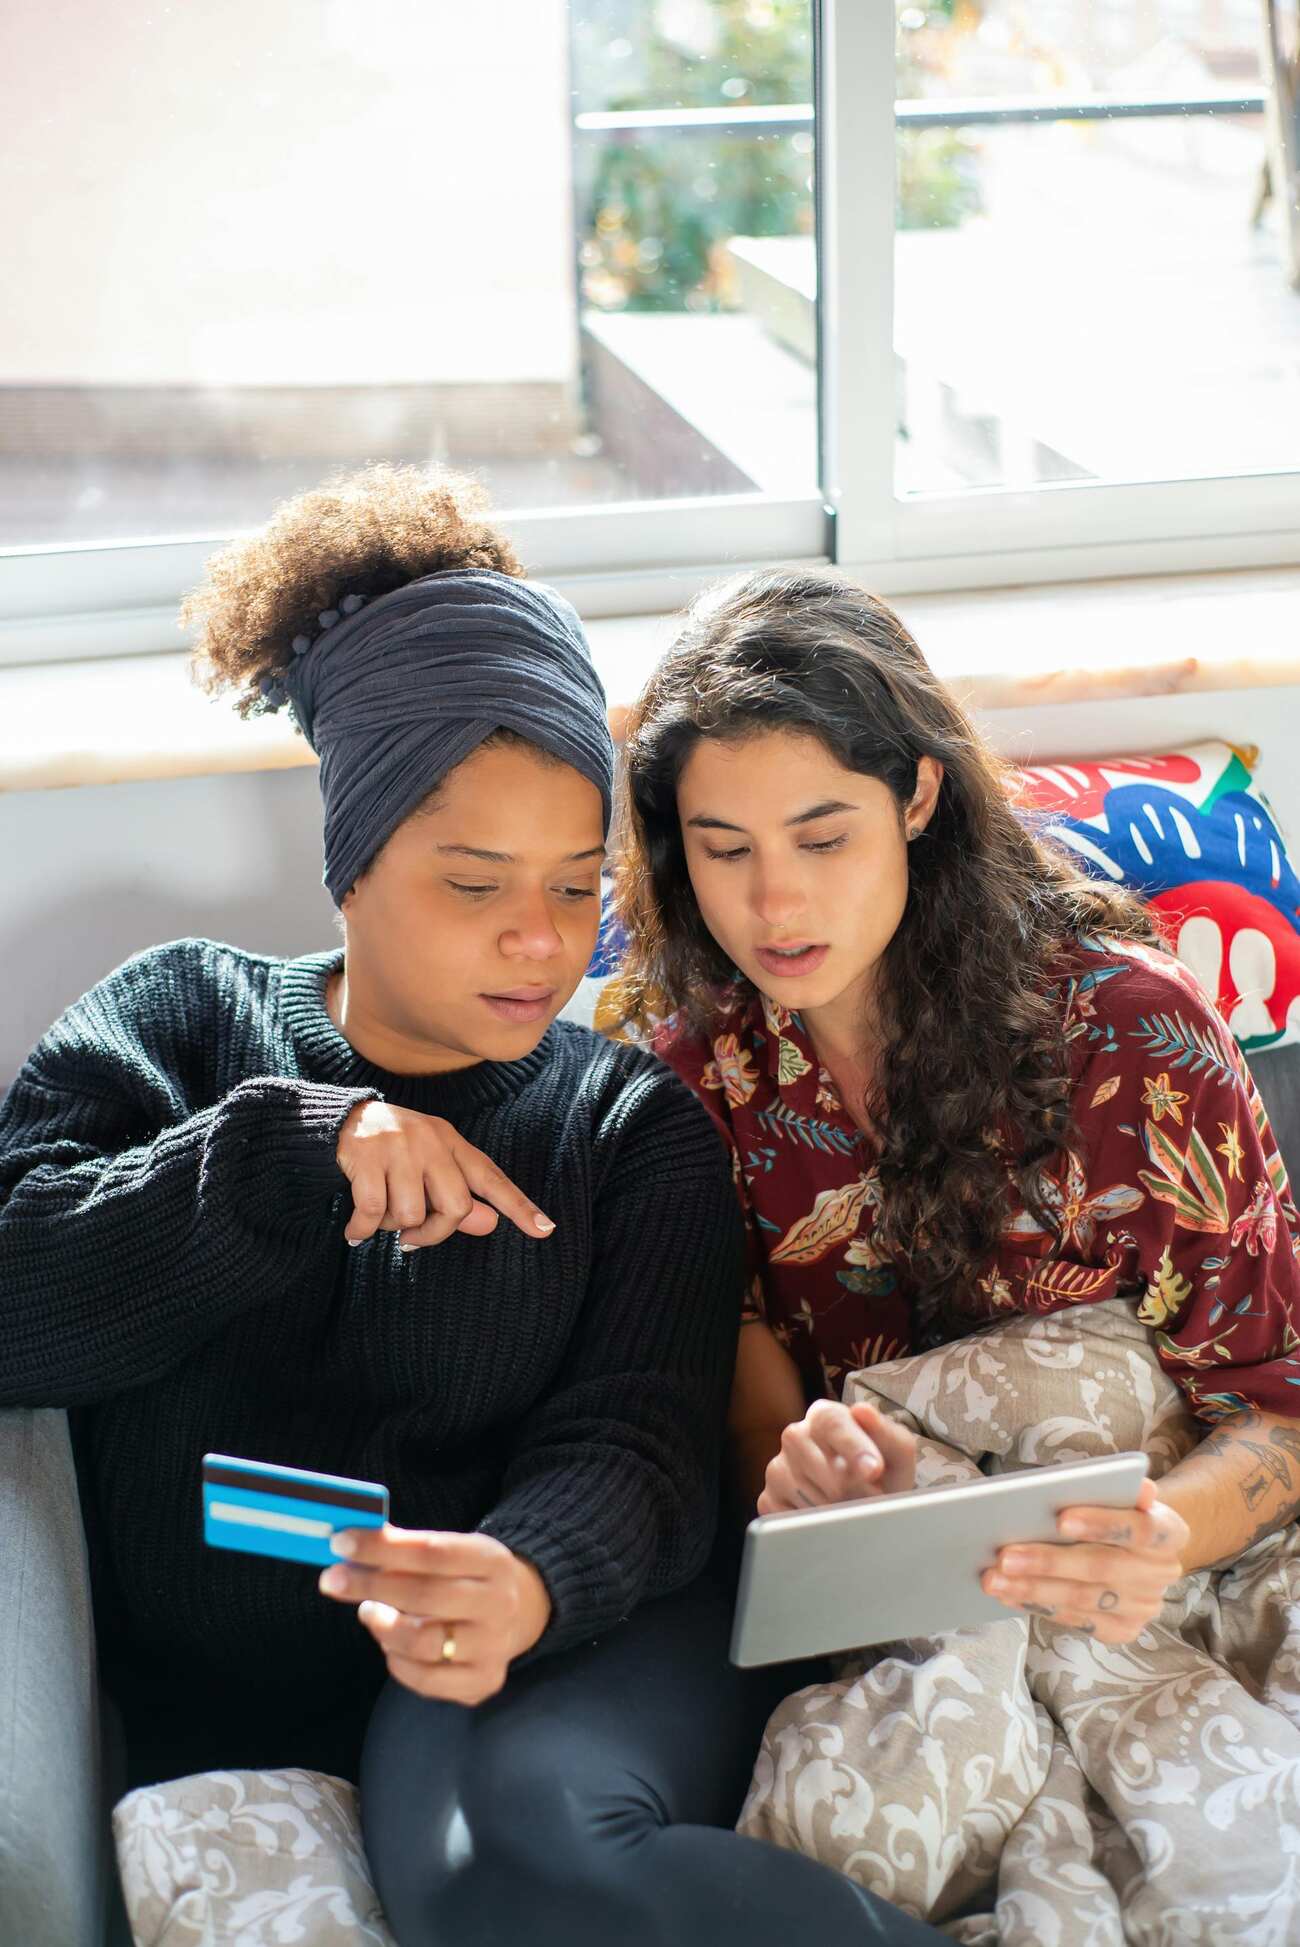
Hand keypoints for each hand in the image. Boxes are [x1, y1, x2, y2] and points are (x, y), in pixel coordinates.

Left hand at [318, 1526, 551, 1705]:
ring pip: (422, 1642)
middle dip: (370, 1586)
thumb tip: (350, 1541)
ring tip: (368, 1612)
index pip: (432, 1552)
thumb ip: (408, 1547)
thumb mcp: (453, 1549)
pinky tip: (390, 1644)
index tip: (341, 1543)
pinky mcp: (482, 1682)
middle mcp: (498, 1605)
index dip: (383, 1548)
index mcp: (492, 1561)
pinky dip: (397, 1661)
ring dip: (382, 1626)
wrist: (522, 1611)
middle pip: (424, 1596)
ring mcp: (492, 1647)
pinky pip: (425, 1679)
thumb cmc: (469, 1576)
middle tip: (332, 1580)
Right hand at [337, 1101, 554, 1248]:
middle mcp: (431, 1142)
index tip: (546, 1229)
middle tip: (412, 1240)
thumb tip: (490, 1224)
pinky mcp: (366, 1158)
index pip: (491, 1178)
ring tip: (379, 1217)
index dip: (519, 1206)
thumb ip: (459, 1198)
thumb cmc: (394, 1151)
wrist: (341, 1120)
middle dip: (433, 1233)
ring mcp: (399, 1148)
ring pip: (410, 1215)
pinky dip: (362, 1231)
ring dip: (391, 1228)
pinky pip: (372, 1213)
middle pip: (455, 1207)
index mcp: (452, 1143)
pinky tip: (355, 1232)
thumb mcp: (431, 1167)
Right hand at [757, 1400, 917, 1514]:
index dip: (855, 1448)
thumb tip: (862, 1411)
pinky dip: (817, 1524)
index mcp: (824, 1415)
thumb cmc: (883, 1472)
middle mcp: (795, 1436)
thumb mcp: (897, 1452)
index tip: (874, 1470)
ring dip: (838, 1510)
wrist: (869, 1503)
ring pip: (811, 1498)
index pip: (833, 1424)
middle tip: (870, 1495)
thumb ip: (886, 1432)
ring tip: (850, 1504)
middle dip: (854, 1490)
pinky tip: (828, 1514)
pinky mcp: (769, 1498)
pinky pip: (793, 1518)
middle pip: (825, 1470)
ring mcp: (777, 1467)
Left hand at [981, 1476, 1188, 1643]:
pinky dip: (1039, 1606)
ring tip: (994, 1579)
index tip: (1060, 1518)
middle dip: (1050, 1561)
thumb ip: (1110, 1486)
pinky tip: (1009, 1596)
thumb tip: (1104, 1485)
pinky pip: (1076, 1621)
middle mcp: (1162, 1572)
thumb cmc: (1115, 1510)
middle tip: (1005, 1556)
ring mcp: (1144, 1606)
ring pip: (1083, 1599)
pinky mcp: (1123, 1629)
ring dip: (1034, 1589)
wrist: (1138, 1547)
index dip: (1101, 1523)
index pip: (1141, 1527)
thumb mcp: (1119, 1492)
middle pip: (1103, 1567)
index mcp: (1170, 1532)